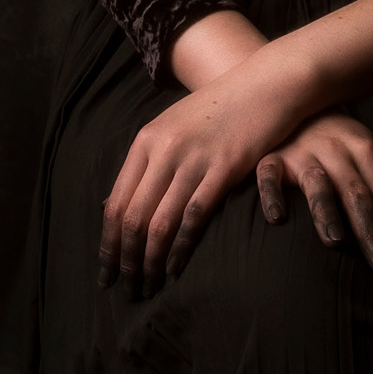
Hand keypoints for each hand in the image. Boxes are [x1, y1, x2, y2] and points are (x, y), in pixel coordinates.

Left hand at [98, 56, 307, 295]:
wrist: (266, 83)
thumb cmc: (222, 108)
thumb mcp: (176, 126)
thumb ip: (151, 161)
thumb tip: (121, 202)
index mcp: (146, 140)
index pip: (116, 202)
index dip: (108, 243)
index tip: (106, 270)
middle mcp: (163, 149)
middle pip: (132, 217)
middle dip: (124, 260)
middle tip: (125, 290)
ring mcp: (193, 158)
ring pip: (158, 222)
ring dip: (149, 261)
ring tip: (147, 287)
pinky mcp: (223, 167)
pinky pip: (193, 216)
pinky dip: (180, 247)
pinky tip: (175, 267)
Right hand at [256, 112, 372, 285]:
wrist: (295, 96)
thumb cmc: (339, 137)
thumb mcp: (371, 150)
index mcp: (367, 149)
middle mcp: (337, 149)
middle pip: (358, 194)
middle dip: (372, 231)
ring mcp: (303, 152)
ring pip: (317, 183)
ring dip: (327, 211)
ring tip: (337, 243)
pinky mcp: (271, 156)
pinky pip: (269, 175)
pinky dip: (272, 195)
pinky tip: (277, 219)